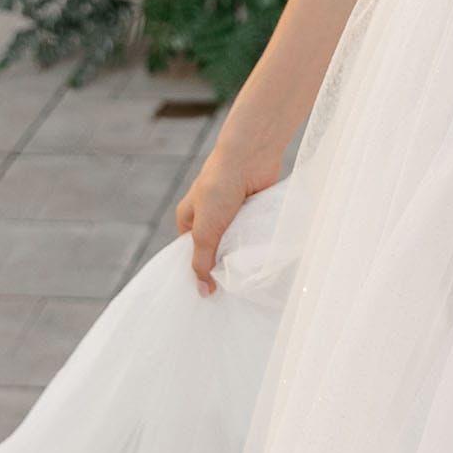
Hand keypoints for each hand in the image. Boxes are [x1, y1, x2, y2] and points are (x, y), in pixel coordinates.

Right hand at [174, 138, 283, 296]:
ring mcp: (232, 214)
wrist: (250, 157)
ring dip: (243, 254)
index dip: (200, 272)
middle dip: (223, 265)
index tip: (211, 295)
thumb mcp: (205, 231)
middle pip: (216, 249)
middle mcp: (210, 217)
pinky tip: (262, 259)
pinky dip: (257, 242)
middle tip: (233, 293)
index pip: (191, 253)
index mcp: (189, 219)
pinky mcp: (252, 211)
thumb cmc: (219, 187)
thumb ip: (203, 262)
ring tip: (250, 279)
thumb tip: (203, 293)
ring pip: (237, 243)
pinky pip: (253, 233)